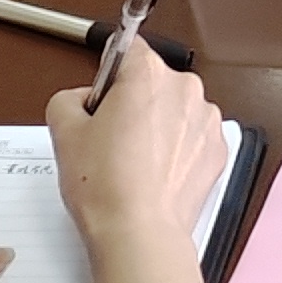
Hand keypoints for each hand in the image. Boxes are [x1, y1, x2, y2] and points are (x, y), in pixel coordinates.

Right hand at [50, 35, 226, 259]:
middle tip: (109, 140)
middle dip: (132, 103)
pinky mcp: (217, 148)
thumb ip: (67, 99)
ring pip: (174, 110)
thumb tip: (81, 100)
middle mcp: (185, 88)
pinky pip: (192, 137)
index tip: (102, 95)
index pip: (128, 49)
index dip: (109, 73)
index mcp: (148, 74)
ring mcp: (206, 119)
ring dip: (157, 126)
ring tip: (133, 163)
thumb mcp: (64, 133)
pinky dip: (176, 150)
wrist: (139, 233)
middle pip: (152, 81)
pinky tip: (155, 174)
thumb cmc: (105, 186)